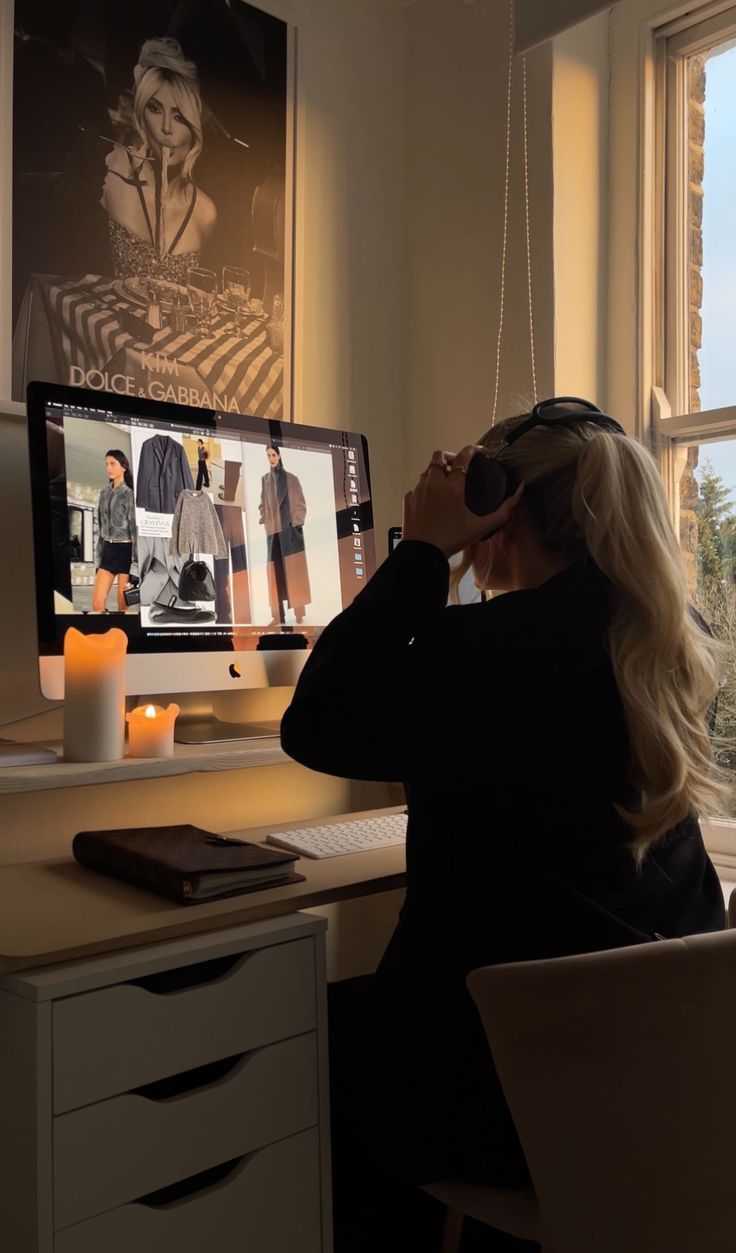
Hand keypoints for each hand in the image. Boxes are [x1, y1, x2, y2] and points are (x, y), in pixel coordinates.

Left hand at [402, 446, 523, 558]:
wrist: (423, 553)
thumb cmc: (453, 539)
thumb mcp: (481, 527)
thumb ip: (503, 511)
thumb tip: (519, 492)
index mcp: (453, 486)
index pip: (463, 457)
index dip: (472, 450)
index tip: (479, 452)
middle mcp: (434, 482)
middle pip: (439, 456)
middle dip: (449, 457)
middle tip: (458, 466)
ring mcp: (418, 489)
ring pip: (427, 470)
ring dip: (437, 472)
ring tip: (445, 483)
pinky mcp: (408, 499)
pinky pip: (417, 487)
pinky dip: (425, 488)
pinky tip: (431, 500)